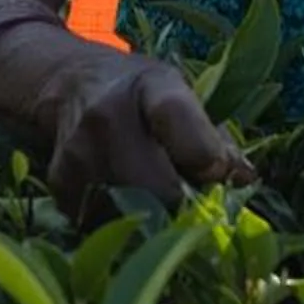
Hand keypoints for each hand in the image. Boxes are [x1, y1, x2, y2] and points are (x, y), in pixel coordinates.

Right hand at [45, 46, 250, 212]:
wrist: (71, 82)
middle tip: (189, 201)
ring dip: (150, 217)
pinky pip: (101, 220)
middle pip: (156, 187)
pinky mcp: (59, 180)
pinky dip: (118, 220)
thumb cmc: (140, 93)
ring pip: (130, 213)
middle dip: (181, 204)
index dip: (205, 154)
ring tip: (154, 197)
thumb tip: (244, 180)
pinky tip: (123, 199)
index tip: (215, 170)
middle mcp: (107, 114)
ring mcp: (79, 150)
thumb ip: (215, 137)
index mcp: (151, 86)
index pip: (177, 120)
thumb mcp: (181, 96)